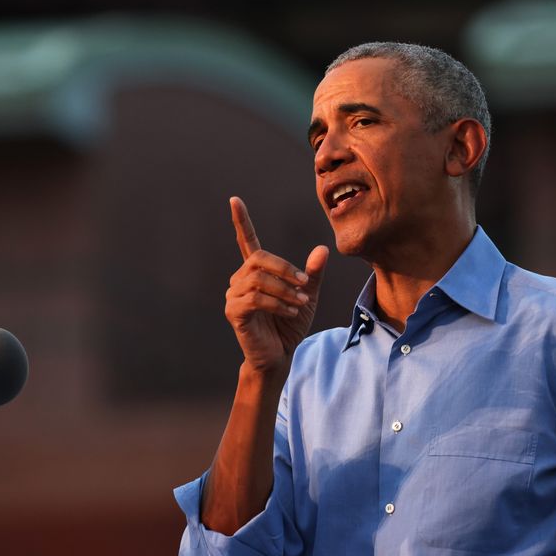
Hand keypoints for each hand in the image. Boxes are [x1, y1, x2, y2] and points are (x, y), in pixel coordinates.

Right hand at [224, 196, 327, 373]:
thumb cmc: (289, 325)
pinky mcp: (234, 312)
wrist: (280, 355)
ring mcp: (234, 296)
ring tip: (300, 304)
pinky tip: (290, 312)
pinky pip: (255, 299)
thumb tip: (322, 249)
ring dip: (284, 290)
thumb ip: (311, 274)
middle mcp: (240, 280)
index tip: (235, 200)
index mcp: (256, 272)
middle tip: (304, 283)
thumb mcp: (306, 296)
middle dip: (285, 268)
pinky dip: (277, 304)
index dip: (241, 221)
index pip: (246, 241)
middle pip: (258, 259)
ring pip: (258, 280)